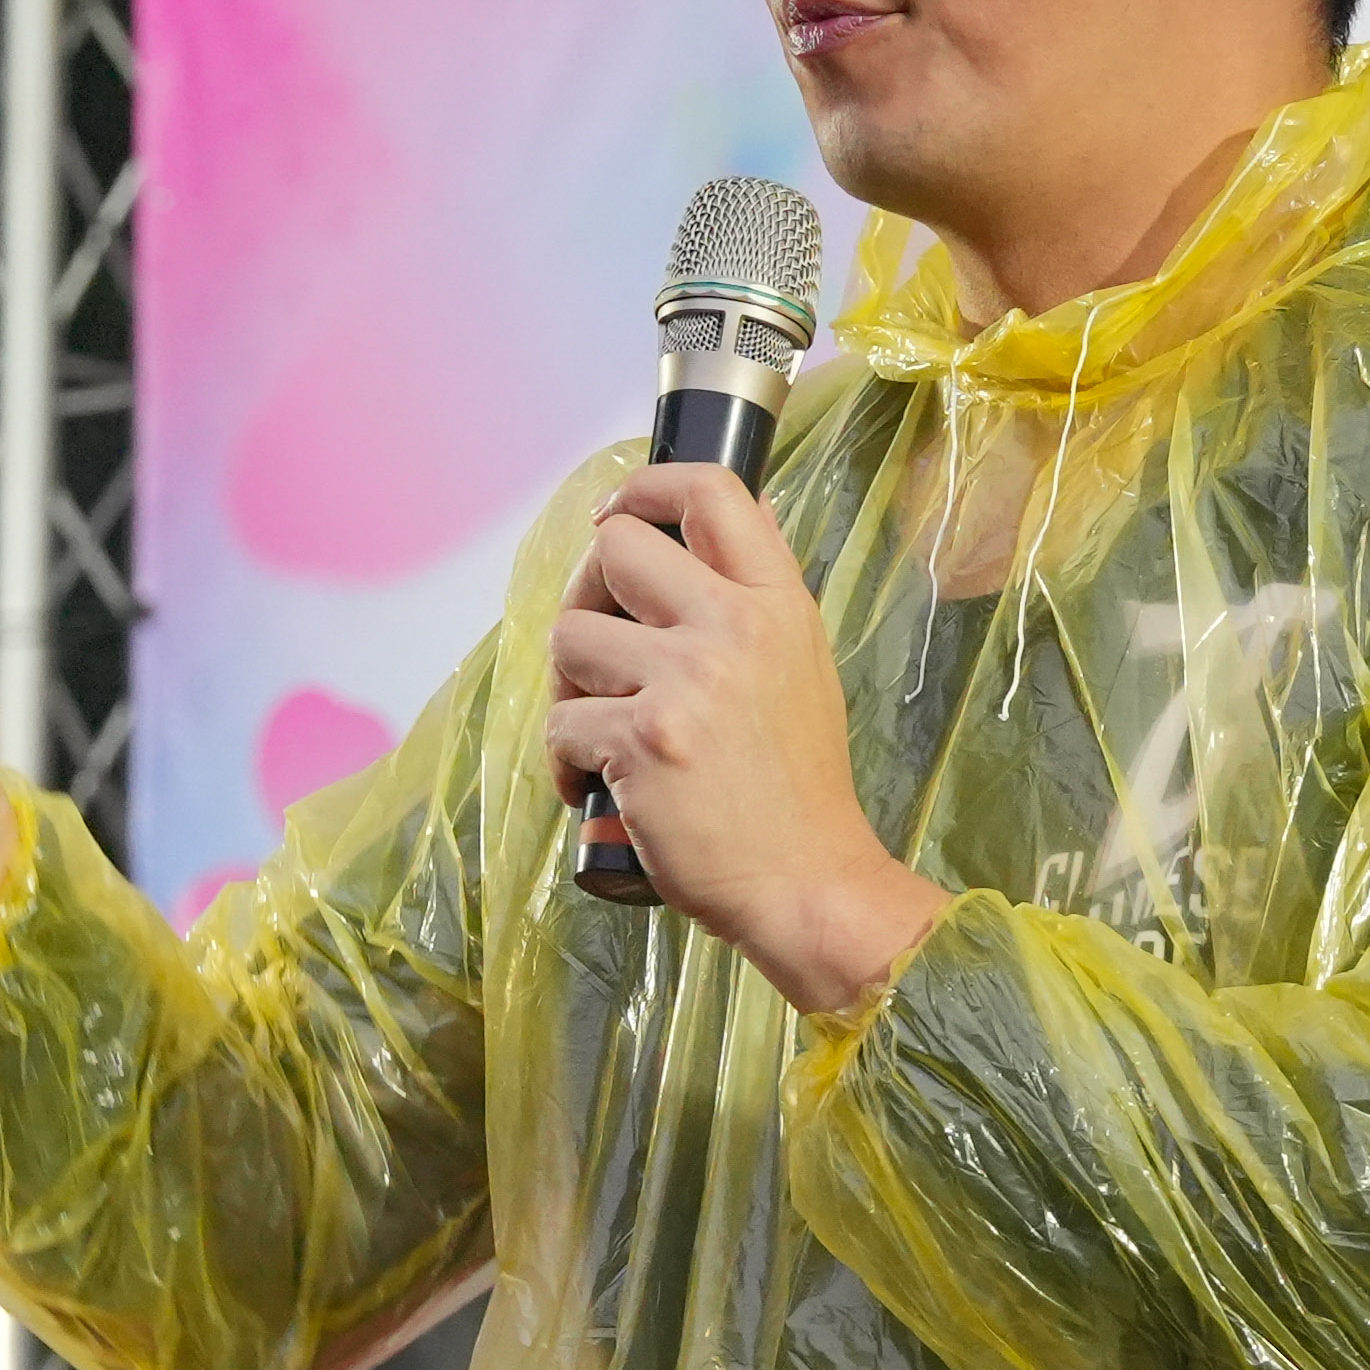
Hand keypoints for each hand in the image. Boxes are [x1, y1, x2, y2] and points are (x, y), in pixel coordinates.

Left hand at [541, 465, 949, 1020]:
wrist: (807, 882)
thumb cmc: (796, 789)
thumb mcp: (800, 668)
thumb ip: (755, 599)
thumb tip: (717, 523)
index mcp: (778, 604)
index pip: (711, 489)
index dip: (646, 486)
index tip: (619, 516)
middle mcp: (735, 628)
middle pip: (616, 547)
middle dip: (587, 591)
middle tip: (598, 645)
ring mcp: (687, 682)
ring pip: (570, 634)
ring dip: (571, 685)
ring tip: (601, 728)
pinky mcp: (642, 740)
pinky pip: (561, 721)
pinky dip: (565, 761)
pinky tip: (597, 788)